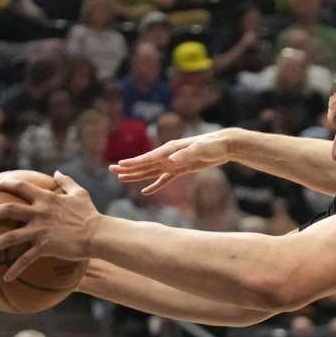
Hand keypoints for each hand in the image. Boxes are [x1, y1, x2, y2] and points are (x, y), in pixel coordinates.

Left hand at [0, 171, 100, 281]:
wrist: (97, 234)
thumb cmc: (90, 214)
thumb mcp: (80, 194)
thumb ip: (66, 182)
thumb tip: (57, 172)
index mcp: (46, 199)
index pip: (21, 187)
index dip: (7, 184)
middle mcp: (39, 213)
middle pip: (8, 210)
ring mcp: (40, 230)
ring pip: (10, 237)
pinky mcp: (44, 247)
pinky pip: (26, 260)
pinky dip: (15, 269)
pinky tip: (6, 278)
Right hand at [110, 131, 230, 194]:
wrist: (223, 145)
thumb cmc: (212, 145)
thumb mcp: (201, 149)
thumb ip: (186, 154)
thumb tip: (171, 161)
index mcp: (170, 149)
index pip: (148, 157)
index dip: (134, 162)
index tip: (120, 164)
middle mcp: (168, 156)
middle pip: (145, 164)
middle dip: (128, 167)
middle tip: (111, 170)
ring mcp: (173, 163)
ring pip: (151, 172)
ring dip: (136, 175)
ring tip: (121, 178)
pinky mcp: (181, 170)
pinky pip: (164, 180)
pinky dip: (155, 185)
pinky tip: (145, 191)